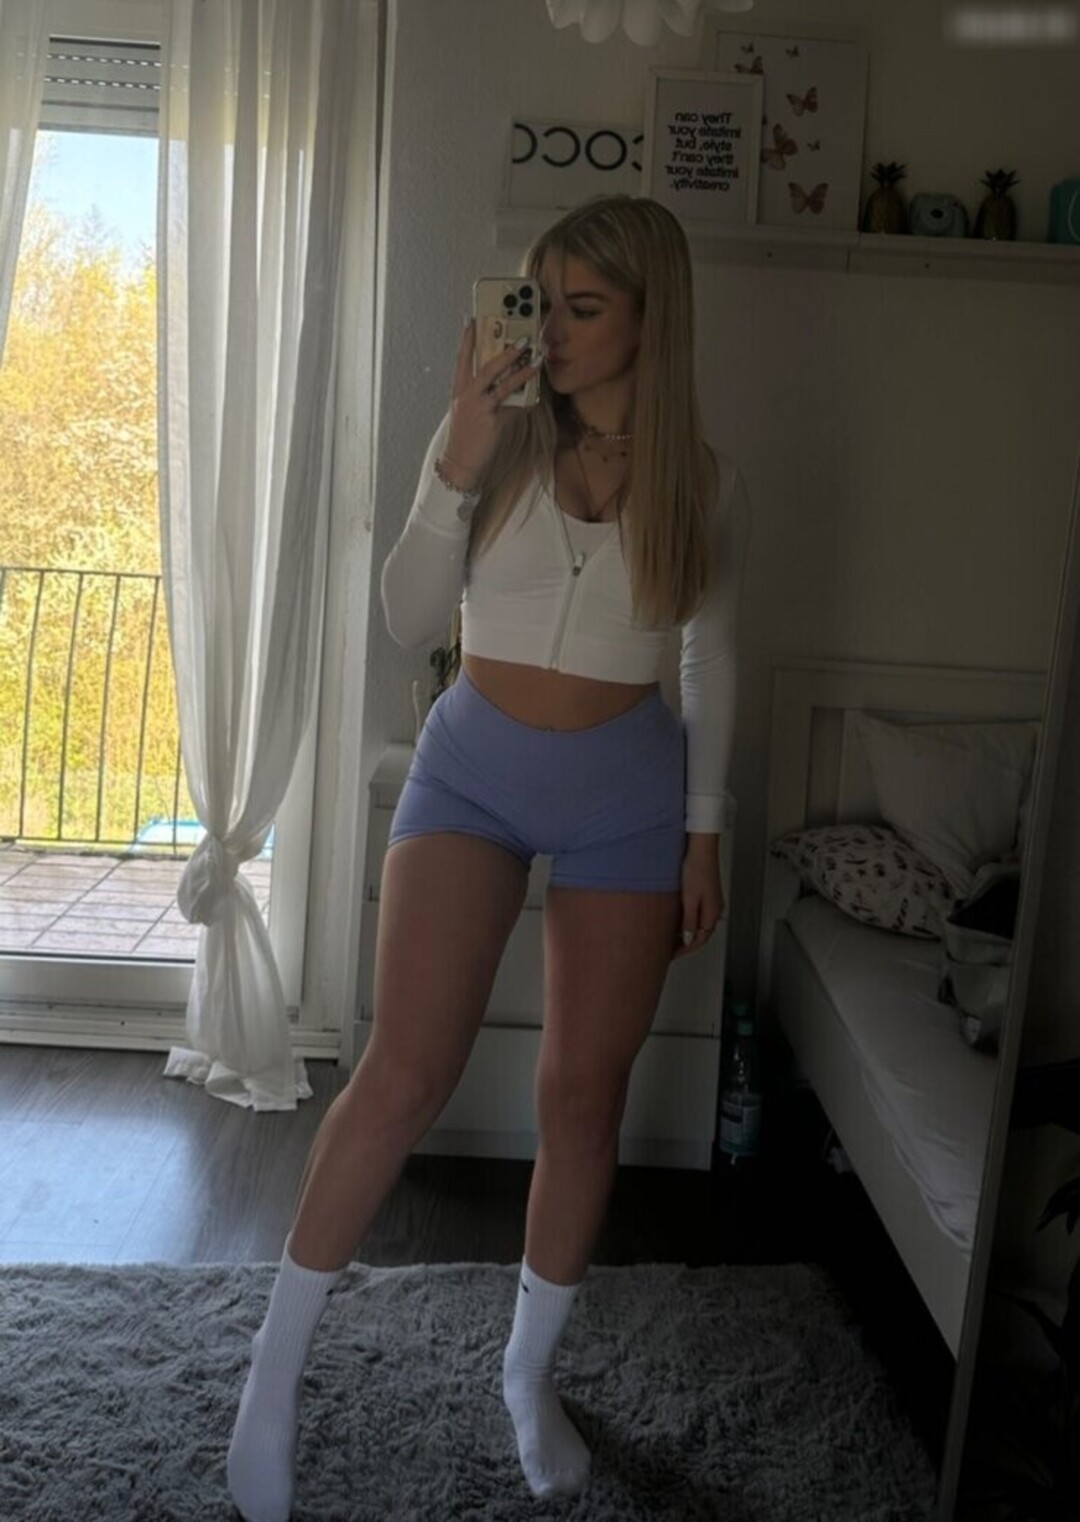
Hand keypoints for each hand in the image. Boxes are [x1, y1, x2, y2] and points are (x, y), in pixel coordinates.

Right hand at [442, 320, 540, 484]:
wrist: (461, 464)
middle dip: (505, 350)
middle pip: (486, 366)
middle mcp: (467, 395)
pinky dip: (526, 399)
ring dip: (520, 369)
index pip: (462, 359)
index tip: (471, 320)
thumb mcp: (472, 413)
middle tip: (522, 338)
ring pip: (502, 383)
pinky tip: (537, 393)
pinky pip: (513, 406)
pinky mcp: (492, 420)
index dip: (466, 339)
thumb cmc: (467, 439)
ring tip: (536, 358)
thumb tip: (510, 389)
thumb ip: (486, 398)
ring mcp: (479, 407)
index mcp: (460, 390)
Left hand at [671, 847, 724, 959]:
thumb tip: (688, 939)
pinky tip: (679, 918)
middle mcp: (715, 909)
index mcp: (712, 913)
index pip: (699, 940)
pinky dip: (689, 921)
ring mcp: (712, 901)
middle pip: (701, 934)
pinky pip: (699, 913)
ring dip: (687, 932)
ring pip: (700, 924)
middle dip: (686, 944)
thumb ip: (689, 921)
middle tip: (671, 949)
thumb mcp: (689, 899)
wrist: (701, 847)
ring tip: (672, 936)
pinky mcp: (707, 892)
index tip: (672, 955)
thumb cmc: (696, 867)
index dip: (685, 950)